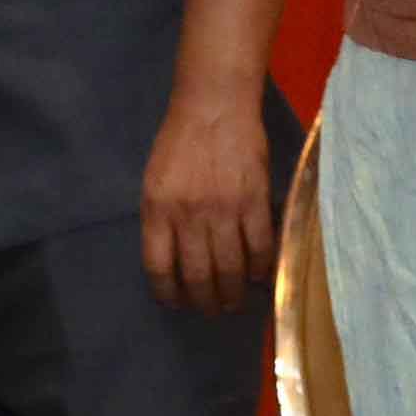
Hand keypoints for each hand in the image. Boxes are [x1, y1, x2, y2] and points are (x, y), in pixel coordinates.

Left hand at [139, 86, 277, 314]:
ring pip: (230, 270)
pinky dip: (260, 270)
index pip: (159, 266)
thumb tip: (171, 260)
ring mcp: (224, 210)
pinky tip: (259, 277)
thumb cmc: (180, 141)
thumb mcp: (155, 179)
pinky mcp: (255, 203)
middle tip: (211, 309)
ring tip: (234, 302)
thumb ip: (161, 218)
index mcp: (157, 208)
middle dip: (204, 302)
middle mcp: (189, 215)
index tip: (175, 303)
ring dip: (233, 294)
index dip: (168, 293)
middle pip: (197, 276)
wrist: (214, 106)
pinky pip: (259, 249)